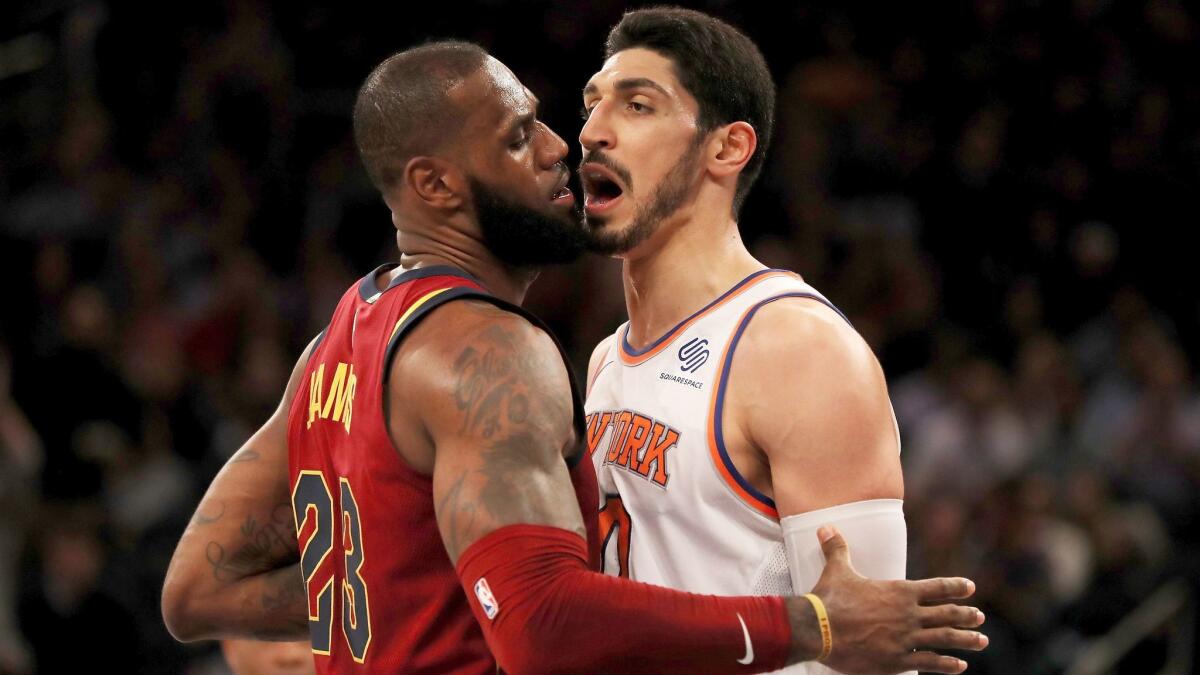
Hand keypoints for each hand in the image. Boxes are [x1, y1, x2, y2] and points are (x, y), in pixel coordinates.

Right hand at [786, 526, 986, 673]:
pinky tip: (960, 666)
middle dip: (967, 616)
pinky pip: (929, 662)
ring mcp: (906, 638)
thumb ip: (837, 548)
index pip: (936, 587)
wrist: (818, 629)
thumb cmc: (829, 599)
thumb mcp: (836, 570)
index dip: (955, 586)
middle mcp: (908, 614)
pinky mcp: (897, 660)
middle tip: (980, 618)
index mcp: (899, 591)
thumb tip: (826, 527)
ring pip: (945, 639)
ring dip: (966, 640)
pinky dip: (947, 665)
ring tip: (981, 642)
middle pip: (947, 614)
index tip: (970, 588)